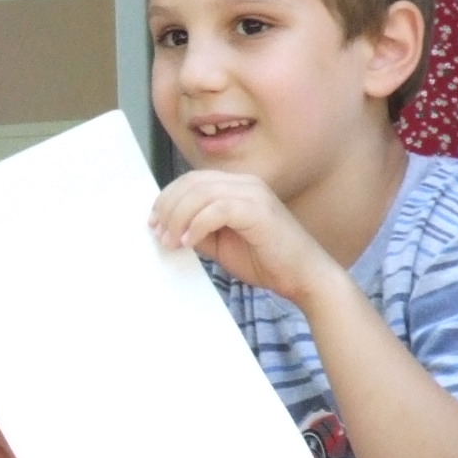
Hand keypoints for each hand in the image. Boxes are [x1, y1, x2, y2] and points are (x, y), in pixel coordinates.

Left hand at [151, 169, 343, 306]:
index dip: (168, 198)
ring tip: (171, 241)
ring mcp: (254, 194)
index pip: (193, 180)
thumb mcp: (222, 244)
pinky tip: (189, 242)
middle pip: (193, 182)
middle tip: (158, 233)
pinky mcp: (259, 210)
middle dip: (168, 207)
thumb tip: (169, 228)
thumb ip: (199, 230)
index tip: (153, 222)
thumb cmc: (267, 261)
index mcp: (238, 187)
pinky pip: (217, 209)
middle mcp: (246, 184)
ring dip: (179, 217)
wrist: (304, 277)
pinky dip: (197, 225)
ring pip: (202, 193)